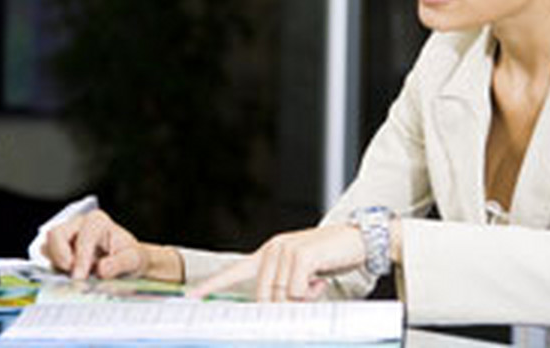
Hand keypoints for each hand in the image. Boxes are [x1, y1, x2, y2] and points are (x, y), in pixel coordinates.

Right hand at [44, 209, 181, 281]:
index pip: (82, 237)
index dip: (80, 258)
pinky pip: (48, 261)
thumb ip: (119, 264)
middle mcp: (78, 225)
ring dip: (57, 265)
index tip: (80, 277)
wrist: (128, 264)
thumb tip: (101, 270)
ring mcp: (66, 239)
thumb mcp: (133, 259)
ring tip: (75, 278)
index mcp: (97, 221)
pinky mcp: (59, 253)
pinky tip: (71, 279)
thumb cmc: (130, 257)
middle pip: (55, 234)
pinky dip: (55, 272)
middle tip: (73, 277)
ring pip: (47, 247)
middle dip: (60, 257)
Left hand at [187, 224, 364, 301]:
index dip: (212, 286)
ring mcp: (285, 250)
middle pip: (264, 296)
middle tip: (309, 293)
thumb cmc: (331, 259)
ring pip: (281, 296)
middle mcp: (272, 250)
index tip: (190, 297)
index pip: (234, 271)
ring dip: (302, 298)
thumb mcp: (303, 276)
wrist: (359, 240)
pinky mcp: (300, 255)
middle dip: (284, 305)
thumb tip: (274, 309)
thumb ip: (285, 288)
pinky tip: (321, 277)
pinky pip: (296, 291)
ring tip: (317, 281)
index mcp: (269, 253)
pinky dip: (311, 292)